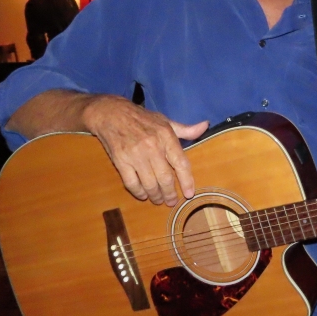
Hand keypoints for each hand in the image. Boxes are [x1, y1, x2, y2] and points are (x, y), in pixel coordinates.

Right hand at [82, 95, 209, 205]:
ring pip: (149, 183)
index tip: (189, 193)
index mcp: (166, 136)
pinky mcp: (120, 161)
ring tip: (158, 200)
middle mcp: (152, 147)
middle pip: (165, 178)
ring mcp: (135, 155)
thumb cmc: (142, 119)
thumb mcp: (165, 121)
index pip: (181, 163)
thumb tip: (205, 126)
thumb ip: (185, 129)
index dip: (187, 180)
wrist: (111, 114)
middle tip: (172, 201)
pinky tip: (143, 194)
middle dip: (170, 194)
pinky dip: (138, 192)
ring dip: (155, 196)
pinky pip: (131, 183)